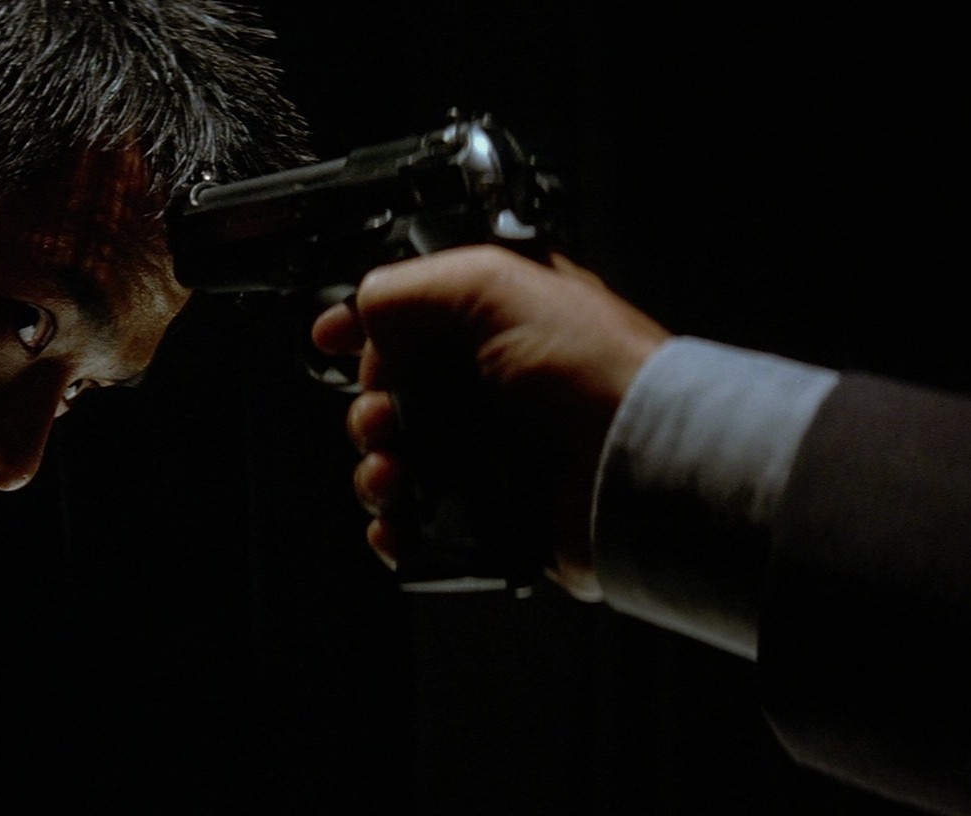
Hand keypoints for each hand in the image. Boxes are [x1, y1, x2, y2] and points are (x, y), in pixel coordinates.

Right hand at [310, 245, 669, 599]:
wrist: (638, 466)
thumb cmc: (592, 369)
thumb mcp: (493, 286)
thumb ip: (413, 285)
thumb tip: (362, 309)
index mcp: (497, 320)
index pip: (411, 315)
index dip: (363, 325)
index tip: (332, 338)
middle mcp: (492, 383)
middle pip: (391, 391)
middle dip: (369, 404)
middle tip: (383, 416)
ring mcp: (491, 450)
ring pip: (397, 457)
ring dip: (375, 465)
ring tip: (390, 473)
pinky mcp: (491, 510)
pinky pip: (419, 519)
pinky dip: (396, 522)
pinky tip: (398, 518)